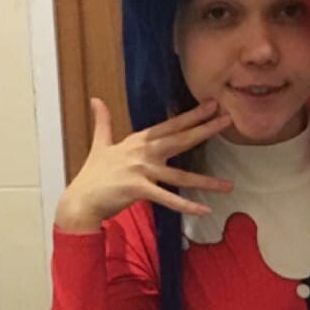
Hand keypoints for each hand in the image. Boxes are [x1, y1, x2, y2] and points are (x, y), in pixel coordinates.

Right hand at [52, 97, 234, 233]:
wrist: (80, 200)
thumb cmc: (91, 175)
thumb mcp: (99, 145)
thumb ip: (102, 122)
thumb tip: (95, 99)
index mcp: (136, 141)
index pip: (169, 125)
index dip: (191, 115)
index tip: (211, 105)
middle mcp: (141, 153)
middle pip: (179, 140)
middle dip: (204, 129)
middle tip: (227, 120)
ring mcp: (140, 171)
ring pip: (180, 176)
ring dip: (206, 181)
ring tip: (228, 185)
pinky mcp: (138, 190)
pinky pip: (167, 199)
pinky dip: (185, 206)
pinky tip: (204, 210)